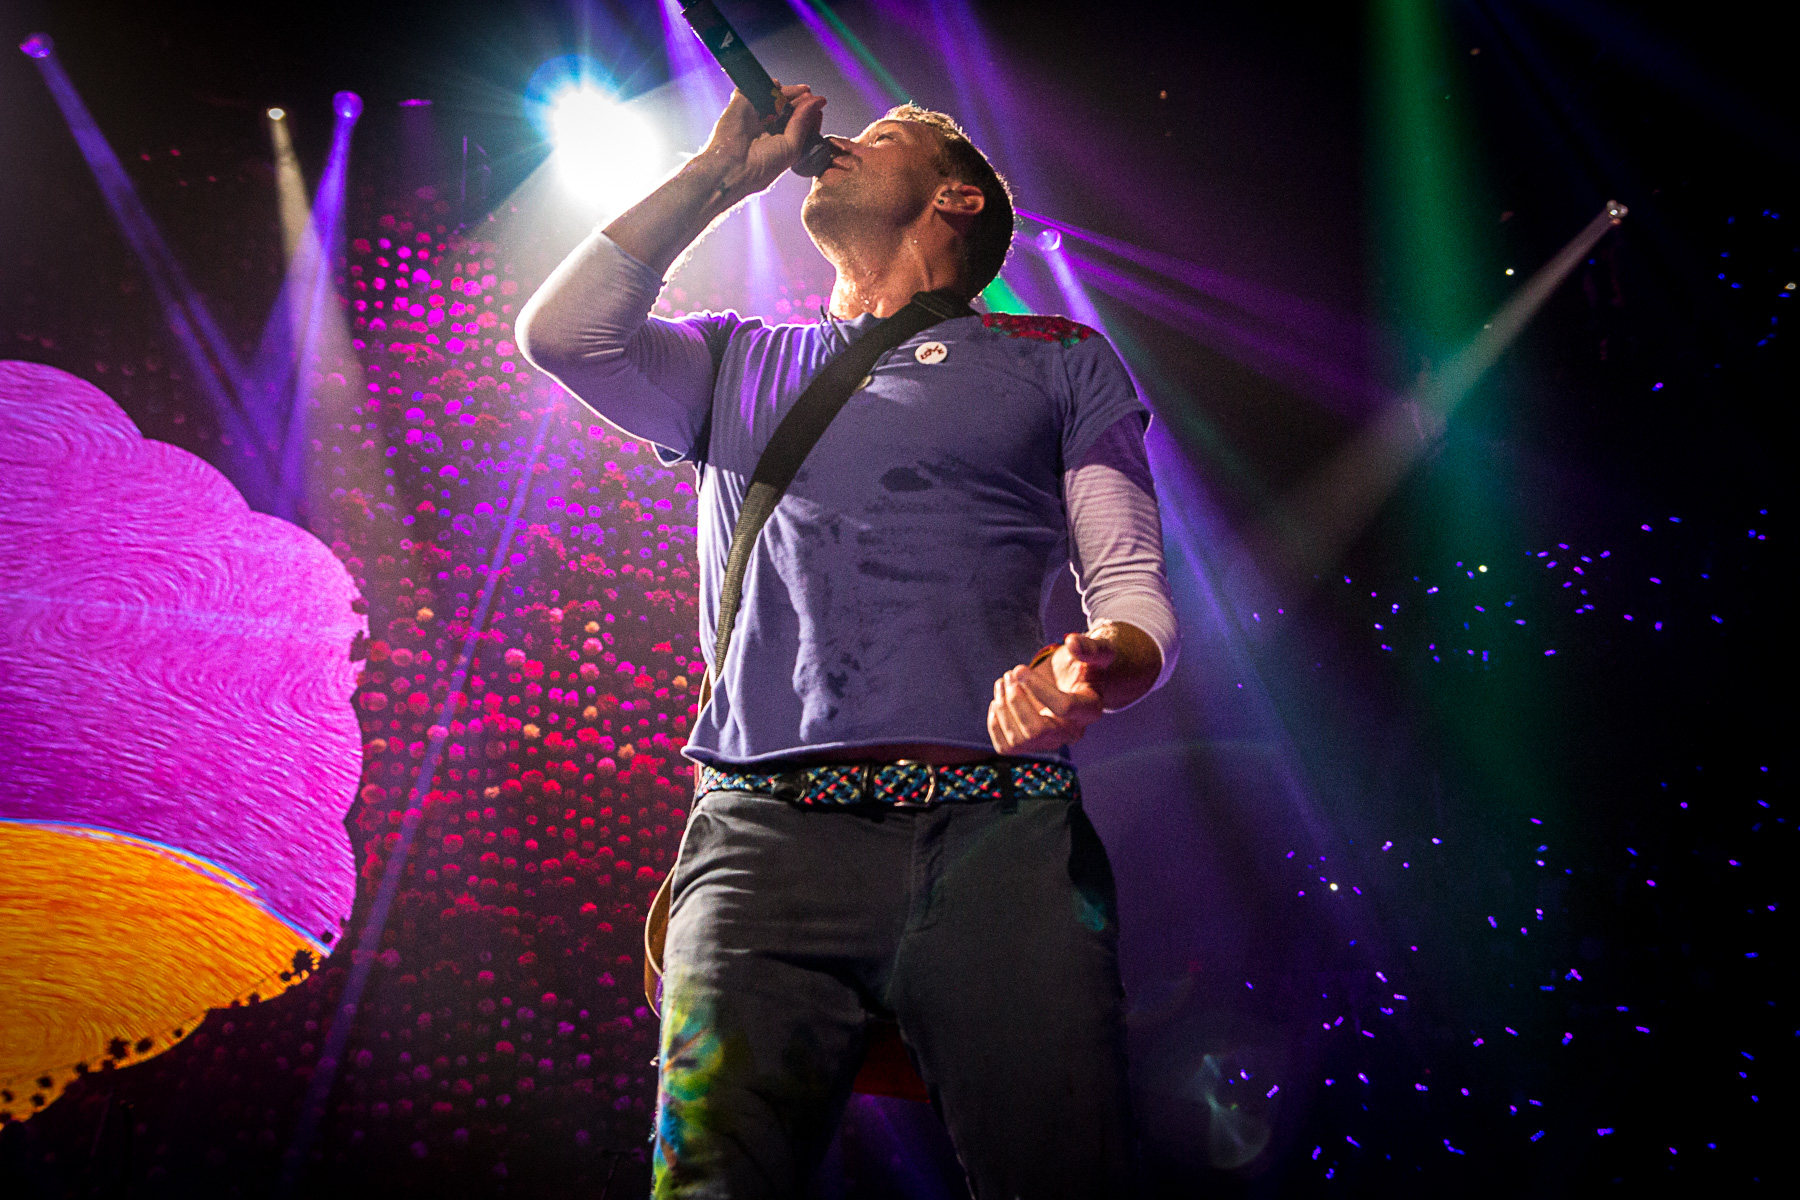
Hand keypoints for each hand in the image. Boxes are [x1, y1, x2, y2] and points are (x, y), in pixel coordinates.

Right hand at [700, 82, 826, 198]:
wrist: (733, 167)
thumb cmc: (763, 166)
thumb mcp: (792, 146)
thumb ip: (802, 122)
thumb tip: (818, 101)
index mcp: (779, 142)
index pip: (797, 122)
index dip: (809, 113)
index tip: (820, 104)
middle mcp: (766, 129)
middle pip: (786, 108)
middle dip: (800, 100)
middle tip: (810, 94)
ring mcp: (753, 116)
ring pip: (773, 97)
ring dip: (788, 92)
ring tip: (803, 90)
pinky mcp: (740, 104)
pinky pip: (754, 88)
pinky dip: (766, 84)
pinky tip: (777, 85)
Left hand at [986, 633, 1114, 754]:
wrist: (1072, 679)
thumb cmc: (1084, 663)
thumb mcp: (1095, 651)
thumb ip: (1090, 647)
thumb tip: (1073, 642)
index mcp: (1090, 710)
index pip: (1064, 707)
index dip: (1038, 688)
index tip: (1020, 669)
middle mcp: (1072, 732)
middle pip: (1037, 732)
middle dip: (1015, 701)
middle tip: (1009, 675)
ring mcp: (1050, 741)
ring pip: (1018, 741)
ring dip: (1003, 709)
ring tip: (1002, 681)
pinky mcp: (1029, 744)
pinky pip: (1006, 747)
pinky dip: (995, 724)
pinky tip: (997, 700)